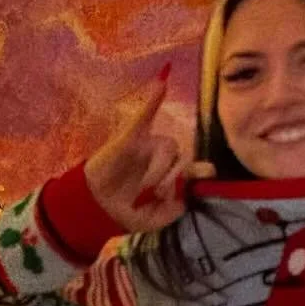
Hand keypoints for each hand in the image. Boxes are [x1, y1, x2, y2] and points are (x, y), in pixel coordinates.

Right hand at [83, 70, 214, 232]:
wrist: (95, 207)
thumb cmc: (125, 212)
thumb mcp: (152, 221)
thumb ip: (171, 213)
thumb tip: (183, 201)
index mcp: (170, 174)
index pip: (193, 166)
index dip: (202, 169)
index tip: (209, 172)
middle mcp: (163, 157)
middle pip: (182, 156)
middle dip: (173, 178)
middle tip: (158, 194)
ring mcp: (148, 145)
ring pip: (168, 146)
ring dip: (159, 169)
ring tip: (146, 187)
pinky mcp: (132, 137)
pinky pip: (145, 115)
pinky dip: (153, 100)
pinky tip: (161, 84)